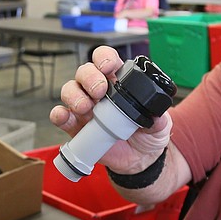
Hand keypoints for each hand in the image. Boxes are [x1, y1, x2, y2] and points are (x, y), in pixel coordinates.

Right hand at [49, 46, 170, 173]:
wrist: (141, 161)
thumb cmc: (149, 135)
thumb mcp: (161, 125)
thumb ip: (160, 118)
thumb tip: (156, 115)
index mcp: (119, 83)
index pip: (106, 60)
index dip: (104, 58)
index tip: (109, 67)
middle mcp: (98, 92)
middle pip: (85, 72)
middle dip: (89, 77)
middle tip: (99, 91)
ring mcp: (86, 108)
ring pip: (70, 90)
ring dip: (74, 95)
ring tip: (84, 107)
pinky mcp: (77, 127)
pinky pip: (61, 117)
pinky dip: (59, 115)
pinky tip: (64, 116)